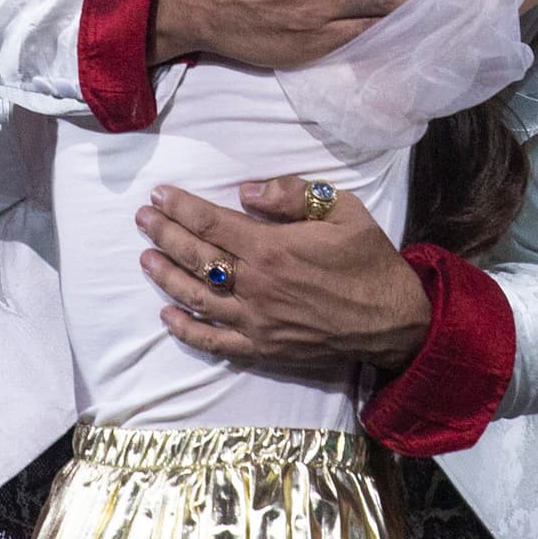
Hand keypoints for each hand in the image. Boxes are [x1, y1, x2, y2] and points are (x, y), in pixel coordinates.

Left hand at [135, 176, 432, 369]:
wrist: (394, 320)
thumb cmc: (369, 260)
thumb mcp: (343, 210)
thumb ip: (293, 195)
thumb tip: (247, 190)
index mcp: (273, 248)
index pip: (211, 223)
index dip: (180, 207)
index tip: (160, 194)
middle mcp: (256, 286)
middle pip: (195, 258)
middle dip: (164, 234)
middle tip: (143, 219)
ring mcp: (256, 321)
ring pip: (195, 298)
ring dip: (165, 277)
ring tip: (146, 258)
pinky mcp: (262, 348)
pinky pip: (213, 341)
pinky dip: (186, 329)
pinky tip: (167, 314)